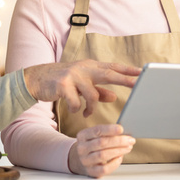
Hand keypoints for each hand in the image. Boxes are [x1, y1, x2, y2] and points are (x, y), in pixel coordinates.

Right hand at [23, 59, 140, 116]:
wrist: (36, 79)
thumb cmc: (63, 82)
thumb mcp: (82, 84)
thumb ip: (98, 90)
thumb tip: (115, 96)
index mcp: (90, 67)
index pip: (113, 67)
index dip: (128, 70)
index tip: (143, 72)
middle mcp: (84, 68)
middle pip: (108, 74)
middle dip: (125, 80)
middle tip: (138, 84)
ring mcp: (73, 75)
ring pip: (91, 94)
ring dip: (91, 107)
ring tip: (87, 112)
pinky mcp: (62, 84)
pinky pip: (76, 102)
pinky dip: (77, 109)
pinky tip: (74, 109)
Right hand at [68, 124, 134, 177]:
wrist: (78, 159)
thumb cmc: (92, 145)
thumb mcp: (94, 136)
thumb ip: (107, 133)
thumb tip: (124, 133)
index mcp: (82, 136)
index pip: (96, 130)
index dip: (110, 129)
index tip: (121, 129)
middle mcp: (82, 148)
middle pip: (101, 143)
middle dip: (118, 141)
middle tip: (130, 140)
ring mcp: (85, 161)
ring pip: (103, 155)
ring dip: (118, 151)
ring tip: (128, 148)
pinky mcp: (91, 171)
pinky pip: (104, 169)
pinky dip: (114, 163)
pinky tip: (120, 158)